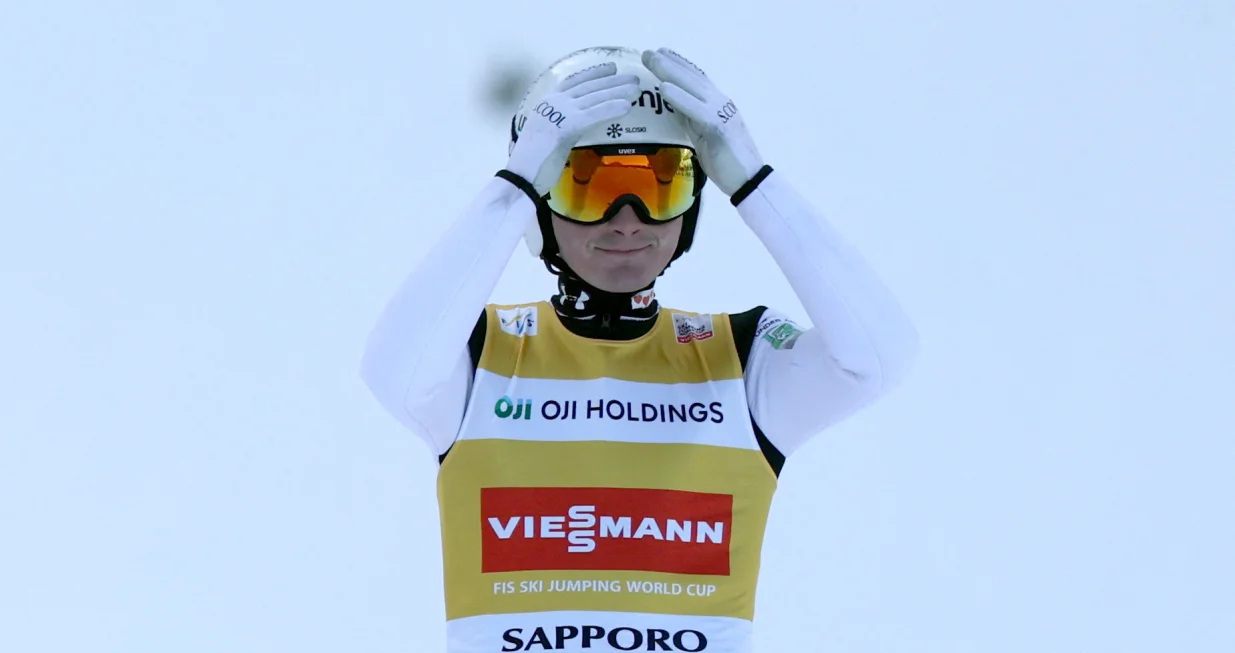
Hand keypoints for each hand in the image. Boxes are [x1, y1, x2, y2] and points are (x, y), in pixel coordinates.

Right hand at [505, 63, 641, 194]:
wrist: (521, 177)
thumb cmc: (533, 164)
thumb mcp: (547, 137)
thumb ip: (561, 128)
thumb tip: (575, 128)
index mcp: (546, 103)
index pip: (573, 82)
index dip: (594, 74)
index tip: (611, 68)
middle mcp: (553, 103)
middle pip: (588, 87)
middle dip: (613, 81)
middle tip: (633, 78)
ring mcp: (559, 113)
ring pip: (594, 98)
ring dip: (618, 92)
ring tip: (637, 90)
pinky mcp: (566, 127)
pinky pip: (594, 114)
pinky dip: (611, 109)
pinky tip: (627, 107)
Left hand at [641, 48, 765, 196]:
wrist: (749, 181)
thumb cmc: (726, 164)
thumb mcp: (704, 137)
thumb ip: (691, 120)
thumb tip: (673, 109)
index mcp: (717, 105)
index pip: (697, 80)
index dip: (679, 65)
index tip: (661, 53)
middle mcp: (721, 103)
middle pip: (693, 77)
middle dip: (670, 63)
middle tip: (648, 52)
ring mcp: (722, 113)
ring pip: (694, 87)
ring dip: (671, 72)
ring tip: (652, 60)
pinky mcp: (719, 128)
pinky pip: (696, 109)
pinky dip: (679, 97)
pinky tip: (664, 88)